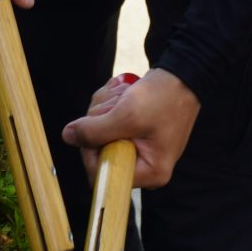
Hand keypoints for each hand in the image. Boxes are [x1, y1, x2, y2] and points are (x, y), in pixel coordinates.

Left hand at [61, 69, 200, 188]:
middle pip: (100, 153)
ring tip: (122, 94)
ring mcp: (141, 148)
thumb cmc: (163, 98)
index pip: (104, 176)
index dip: (90, 152)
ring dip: (105, 109)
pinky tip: (122, 93)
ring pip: (102, 134)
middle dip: (100, 123)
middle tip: (114, 103)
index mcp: (150, 172)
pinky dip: (111, 106)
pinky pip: (111, 124)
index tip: (92, 127)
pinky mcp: (136, 133)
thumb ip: (94, 130)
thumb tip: (68, 137)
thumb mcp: (127, 115)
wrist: (184, 74)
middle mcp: (146, 166)